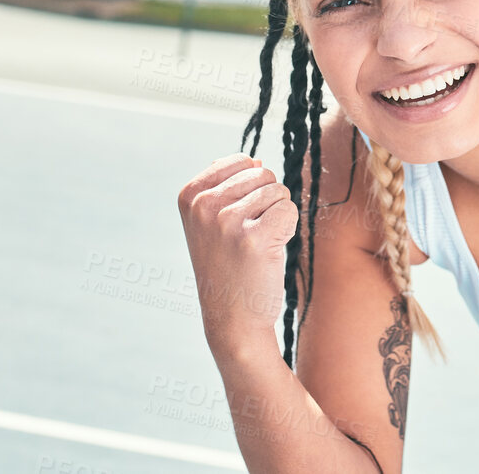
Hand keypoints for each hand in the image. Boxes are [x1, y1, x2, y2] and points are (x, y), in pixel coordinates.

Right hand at [178, 154, 296, 356]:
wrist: (231, 318)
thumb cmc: (227, 265)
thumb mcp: (210, 221)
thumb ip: (227, 185)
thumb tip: (256, 160)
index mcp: (189, 194)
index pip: (242, 161)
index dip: (250, 189)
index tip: (234, 220)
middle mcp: (203, 204)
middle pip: (263, 174)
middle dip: (266, 202)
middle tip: (247, 236)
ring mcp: (227, 221)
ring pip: (278, 191)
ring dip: (276, 217)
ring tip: (256, 245)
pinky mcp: (254, 238)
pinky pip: (289, 210)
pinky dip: (287, 229)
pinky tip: (269, 252)